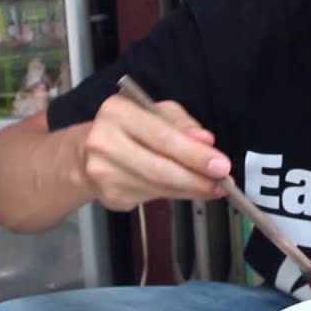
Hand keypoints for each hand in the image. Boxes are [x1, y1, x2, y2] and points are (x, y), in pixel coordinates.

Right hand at [80, 95, 229, 210]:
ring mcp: (103, 172)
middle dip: (196, 178)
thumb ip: (182, 125)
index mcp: (117, 112)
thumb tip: (206, 141)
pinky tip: (186, 190)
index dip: (194, 154)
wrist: (86, 155)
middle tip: (223, 184)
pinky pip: (152, 198)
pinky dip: (174, 195)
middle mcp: (103, 141)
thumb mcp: (157, 113)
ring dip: (190, 190)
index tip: (221, 165)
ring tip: (211, 188)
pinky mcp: (109, 196)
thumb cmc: (129, 128)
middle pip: (159, 167)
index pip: (163, 136)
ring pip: (158, 187)